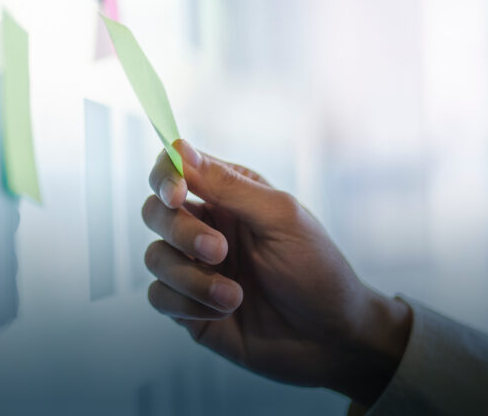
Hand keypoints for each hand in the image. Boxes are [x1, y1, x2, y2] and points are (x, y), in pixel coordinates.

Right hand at [142, 140, 411, 405]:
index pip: (174, 170)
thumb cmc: (316, 270)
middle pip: (155, 212)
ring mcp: (195, 268)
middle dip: (181, 232)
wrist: (332, 339)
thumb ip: (228, 185)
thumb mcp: (280, 218)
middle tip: (219, 250)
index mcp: (227, 195)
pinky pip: (158, 296)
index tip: (177, 193)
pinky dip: (187, 304)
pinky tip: (224, 311)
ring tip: (233, 294)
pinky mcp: (188, 307)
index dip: (165, 177)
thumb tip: (179, 148)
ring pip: (155, 257)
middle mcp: (205, 227)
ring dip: (192, 277)